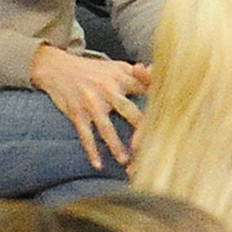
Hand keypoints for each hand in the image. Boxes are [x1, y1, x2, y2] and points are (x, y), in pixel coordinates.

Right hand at [26, 45, 149, 168]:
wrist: (57, 67)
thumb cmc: (94, 70)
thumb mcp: (117, 67)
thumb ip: (140, 75)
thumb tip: (160, 74)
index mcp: (123, 78)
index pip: (147, 91)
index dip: (160, 104)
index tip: (173, 120)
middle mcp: (108, 90)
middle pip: (129, 110)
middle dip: (141, 128)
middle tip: (153, 146)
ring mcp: (91, 102)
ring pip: (106, 127)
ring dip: (116, 145)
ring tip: (126, 161)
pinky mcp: (76, 113)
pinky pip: (85, 134)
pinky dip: (91, 150)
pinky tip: (98, 164)